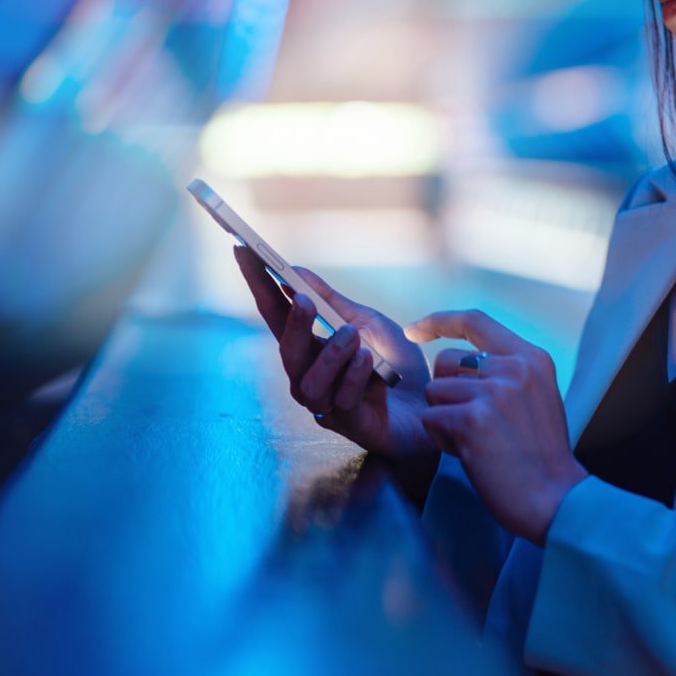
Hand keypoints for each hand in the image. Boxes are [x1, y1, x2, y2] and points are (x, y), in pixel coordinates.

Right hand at [234, 247, 434, 462]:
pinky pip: (343, 400)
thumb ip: (331, 302)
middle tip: (302, 299)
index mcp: (310, 349)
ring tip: (352, 335)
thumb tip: (296, 271)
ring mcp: (327, 404)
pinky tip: (369, 361)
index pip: (276, 315)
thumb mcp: (367, 322)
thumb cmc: (396, 364)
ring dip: (330, 353)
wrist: (432, 403)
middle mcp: (309, 377)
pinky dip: (355, 376)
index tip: (243, 251)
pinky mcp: (351, 424)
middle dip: (292, 324)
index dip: (258, 285)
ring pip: (309, 381)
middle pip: (287, 352)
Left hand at [407, 309, 586, 545]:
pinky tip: (470, 455)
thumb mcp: (537, 396)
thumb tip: (459, 363)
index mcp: (531, 358)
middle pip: (445, 360)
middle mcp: (514, 367)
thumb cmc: (541, 456)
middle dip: (444, 391)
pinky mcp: (473, 419)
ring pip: (434, 391)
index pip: (475, 320)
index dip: (439, 321)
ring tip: (475, 442)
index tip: (414, 330)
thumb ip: (507, 373)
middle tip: (471, 423)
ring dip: (444, 419)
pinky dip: (442, 440)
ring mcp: (494, 391)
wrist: (555, 498)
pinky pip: (431, 419)